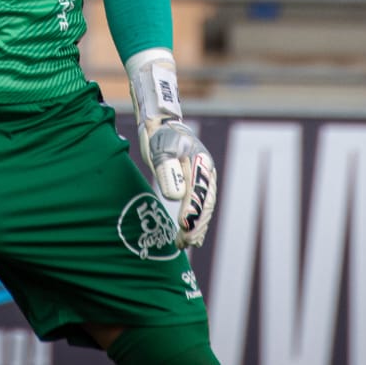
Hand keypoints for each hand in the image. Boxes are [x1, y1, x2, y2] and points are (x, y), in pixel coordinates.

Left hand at [125, 46, 217, 247]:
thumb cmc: (160, 134)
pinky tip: (188, 234)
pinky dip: (194, 221)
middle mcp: (205, 173)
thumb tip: (175, 196)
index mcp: (200, 163)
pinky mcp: (193, 184)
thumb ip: (167, 170)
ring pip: (204, 208)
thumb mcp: (161, 148)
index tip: (184, 228)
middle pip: (205, 204)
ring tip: (186, 243)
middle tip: (185, 242)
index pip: (198, 193)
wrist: (162, 122)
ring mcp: (201, 179)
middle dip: (196, 225)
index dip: (192, 212)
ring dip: (196, 226)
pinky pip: (198, 206)